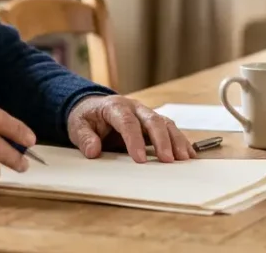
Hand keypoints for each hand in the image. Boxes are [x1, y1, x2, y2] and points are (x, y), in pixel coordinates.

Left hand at [66, 95, 195, 162]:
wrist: (93, 107)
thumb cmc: (86, 118)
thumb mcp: (77, 126)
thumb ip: (84, 138)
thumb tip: (93, 151)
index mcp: (115, 107)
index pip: (127, 122)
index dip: (134, 140)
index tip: (139, 159)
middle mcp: (134, 108)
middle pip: (152, 120)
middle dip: (162, 140)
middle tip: (168, 160)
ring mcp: (146, 114)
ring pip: (165, 123)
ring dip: (176, 140)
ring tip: (184, 159)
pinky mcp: (153, 123)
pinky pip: (170, 129)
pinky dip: (180, 141)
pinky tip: (188, 154)